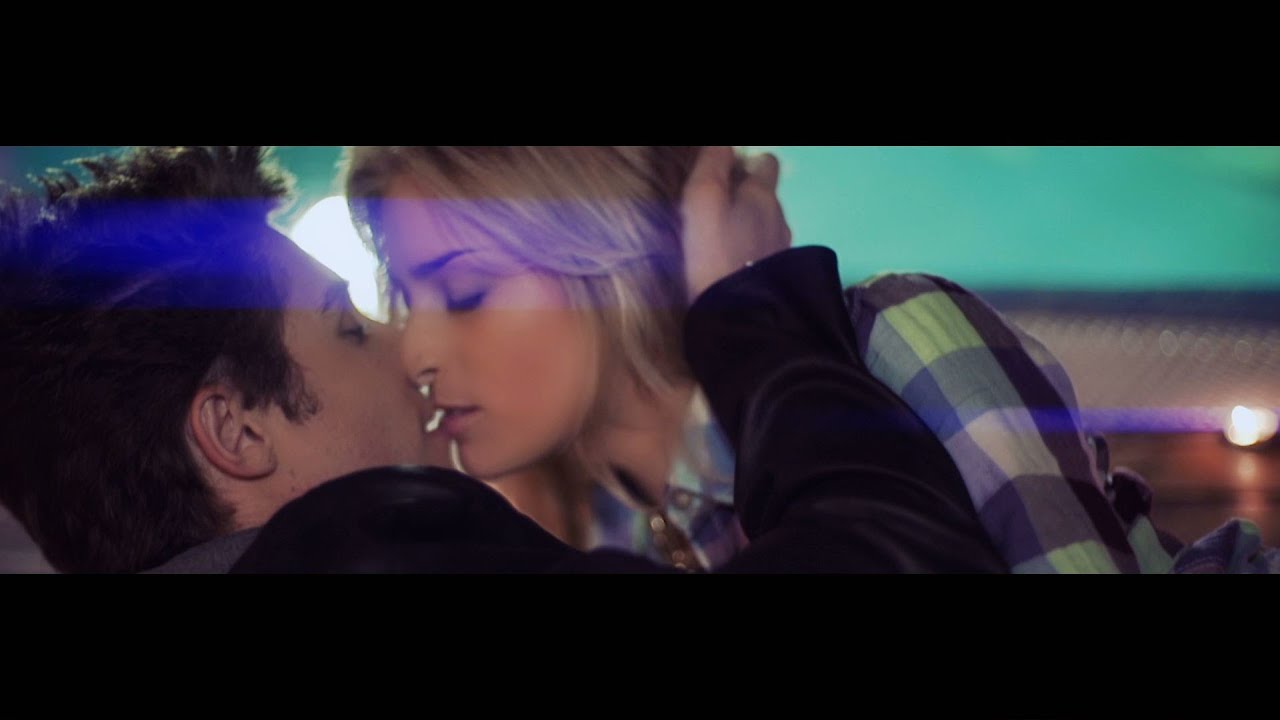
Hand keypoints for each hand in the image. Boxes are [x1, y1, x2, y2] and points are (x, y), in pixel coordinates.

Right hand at [680, 146, 792, 301]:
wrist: (739, 313)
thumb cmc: (715, 251)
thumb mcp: (703, 200)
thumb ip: (713, 165)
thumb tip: (723, 143)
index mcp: (764, 195)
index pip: (768, 163)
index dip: (750, 164)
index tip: (728, 174)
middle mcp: (781, 218)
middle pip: (767, 196)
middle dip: (746, 197)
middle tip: (718, 211)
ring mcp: (783, 250)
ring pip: (768, 226)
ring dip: (749, 227)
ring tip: (724, 241)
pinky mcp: (779, 278)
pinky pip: (766, 254)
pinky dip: (753, 253)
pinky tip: (735, 266)